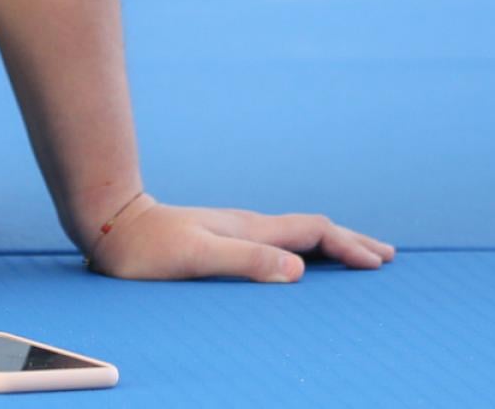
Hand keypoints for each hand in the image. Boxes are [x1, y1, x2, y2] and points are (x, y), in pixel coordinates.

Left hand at [84, 196, 395, 281]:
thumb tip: (299, 269)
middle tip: (385, 255)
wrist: (110, 224)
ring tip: (354, 254)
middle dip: (349, 241)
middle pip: (310, 229)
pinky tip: (297, 259)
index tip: (378, 262)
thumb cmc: (147, 248)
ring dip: (329, 244)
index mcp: (250, 230)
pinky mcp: (220, 239)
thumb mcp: (197, 257)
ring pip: (295, 234)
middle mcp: (247, 226)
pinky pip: (276, 242)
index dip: (347, 245)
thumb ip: (246, 261)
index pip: (312, 232)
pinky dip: (302, 248)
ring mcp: (234, 231)